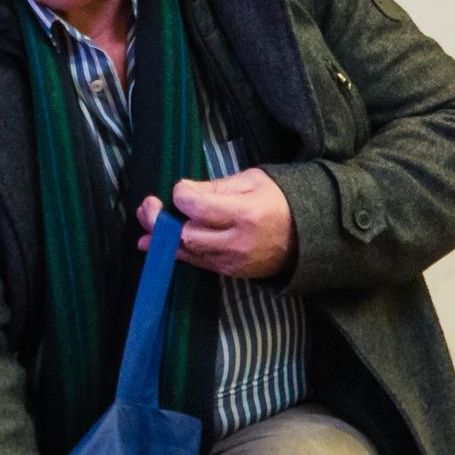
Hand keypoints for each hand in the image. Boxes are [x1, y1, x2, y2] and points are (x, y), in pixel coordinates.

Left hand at [137, 169, 294, 278]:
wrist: (309, 235)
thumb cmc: (279, 200)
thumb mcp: (252, 181)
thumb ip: (216, 187)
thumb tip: (183, 192)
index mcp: (245, 214)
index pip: (197, 206)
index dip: (181, 195)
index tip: (180, 188)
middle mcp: (237, 242)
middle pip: (186, 235)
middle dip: (160, 220)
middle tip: (148, 206)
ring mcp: (233, 261)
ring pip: (187, 252)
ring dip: (161, 239)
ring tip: (145, 227)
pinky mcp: (230, 273)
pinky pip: (197, 262)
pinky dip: (178, 251)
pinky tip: (157, 244)